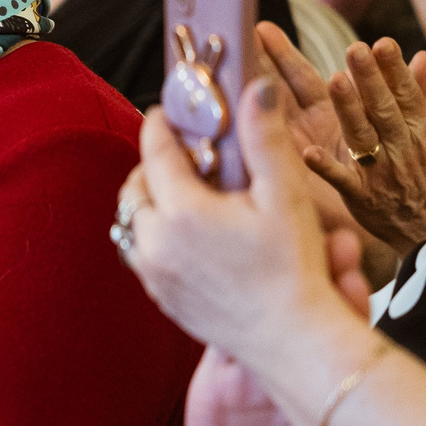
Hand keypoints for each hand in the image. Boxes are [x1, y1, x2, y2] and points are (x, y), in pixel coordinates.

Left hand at [119, 76, 375, 376]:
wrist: (291, 340)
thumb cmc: (294, 269)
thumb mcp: (286, 197)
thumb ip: (264, 138)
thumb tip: (256, 86)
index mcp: (182, 211)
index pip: (155, 150)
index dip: (161, 124)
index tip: (167, 111)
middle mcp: (155, 242)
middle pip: (134, 186)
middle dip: (152, 164)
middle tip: (180, 154)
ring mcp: (153, 273)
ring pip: (131, 222)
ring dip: (149, 201)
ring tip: (180, 191)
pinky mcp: (159, 297)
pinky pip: (140, 253)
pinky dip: (152, 235)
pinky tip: (183, 233)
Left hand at [285, 37, 425, 263]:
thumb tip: (420, 56)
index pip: (407, 92)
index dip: (393, 67)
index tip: (380, 42)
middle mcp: (405, 148)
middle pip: (384, 109)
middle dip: (370, 78)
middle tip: (354, 48)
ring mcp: (382, 174)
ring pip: (363, 137)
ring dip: (349, 110)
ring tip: (334, 81)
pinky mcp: (363, 199)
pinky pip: (342, 181)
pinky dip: (326, 168)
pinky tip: (307, 152)